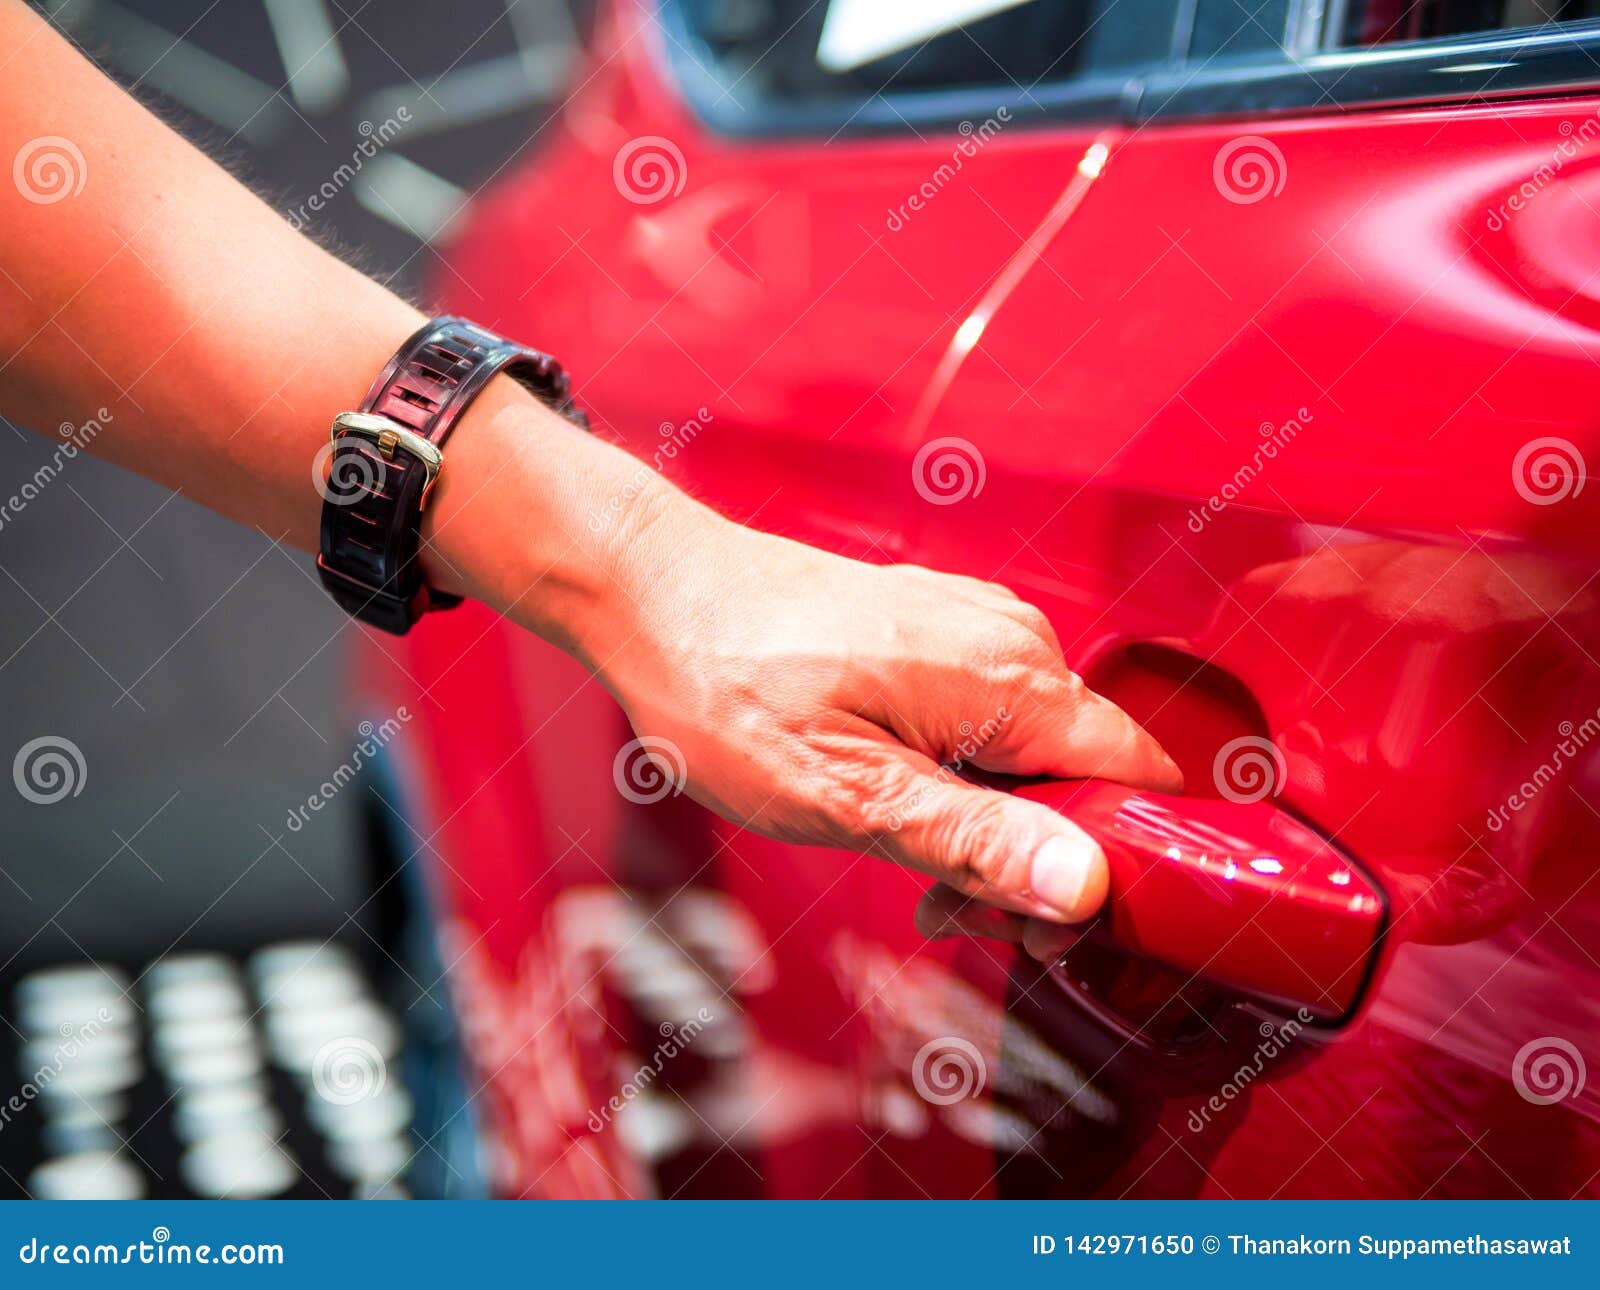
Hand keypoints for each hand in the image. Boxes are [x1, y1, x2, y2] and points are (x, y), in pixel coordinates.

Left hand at [587, 491, 1181, 923]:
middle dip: (1036, 861)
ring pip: (1040, 757)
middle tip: (947, 909)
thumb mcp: (848, 794)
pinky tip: (902, 809)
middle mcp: (1011, 639)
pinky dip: (965, 781)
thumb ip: (976, 839)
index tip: (1037, 922)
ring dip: (994, 828)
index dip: (1111, 866)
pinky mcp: (941, 635)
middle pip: (1090, 777)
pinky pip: (994, 723)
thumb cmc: (727, 685)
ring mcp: (976, 630)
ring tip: (910, 867)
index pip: (1139, 781)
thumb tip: (1086, 883)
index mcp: (1008, 675)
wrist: (654, 595)